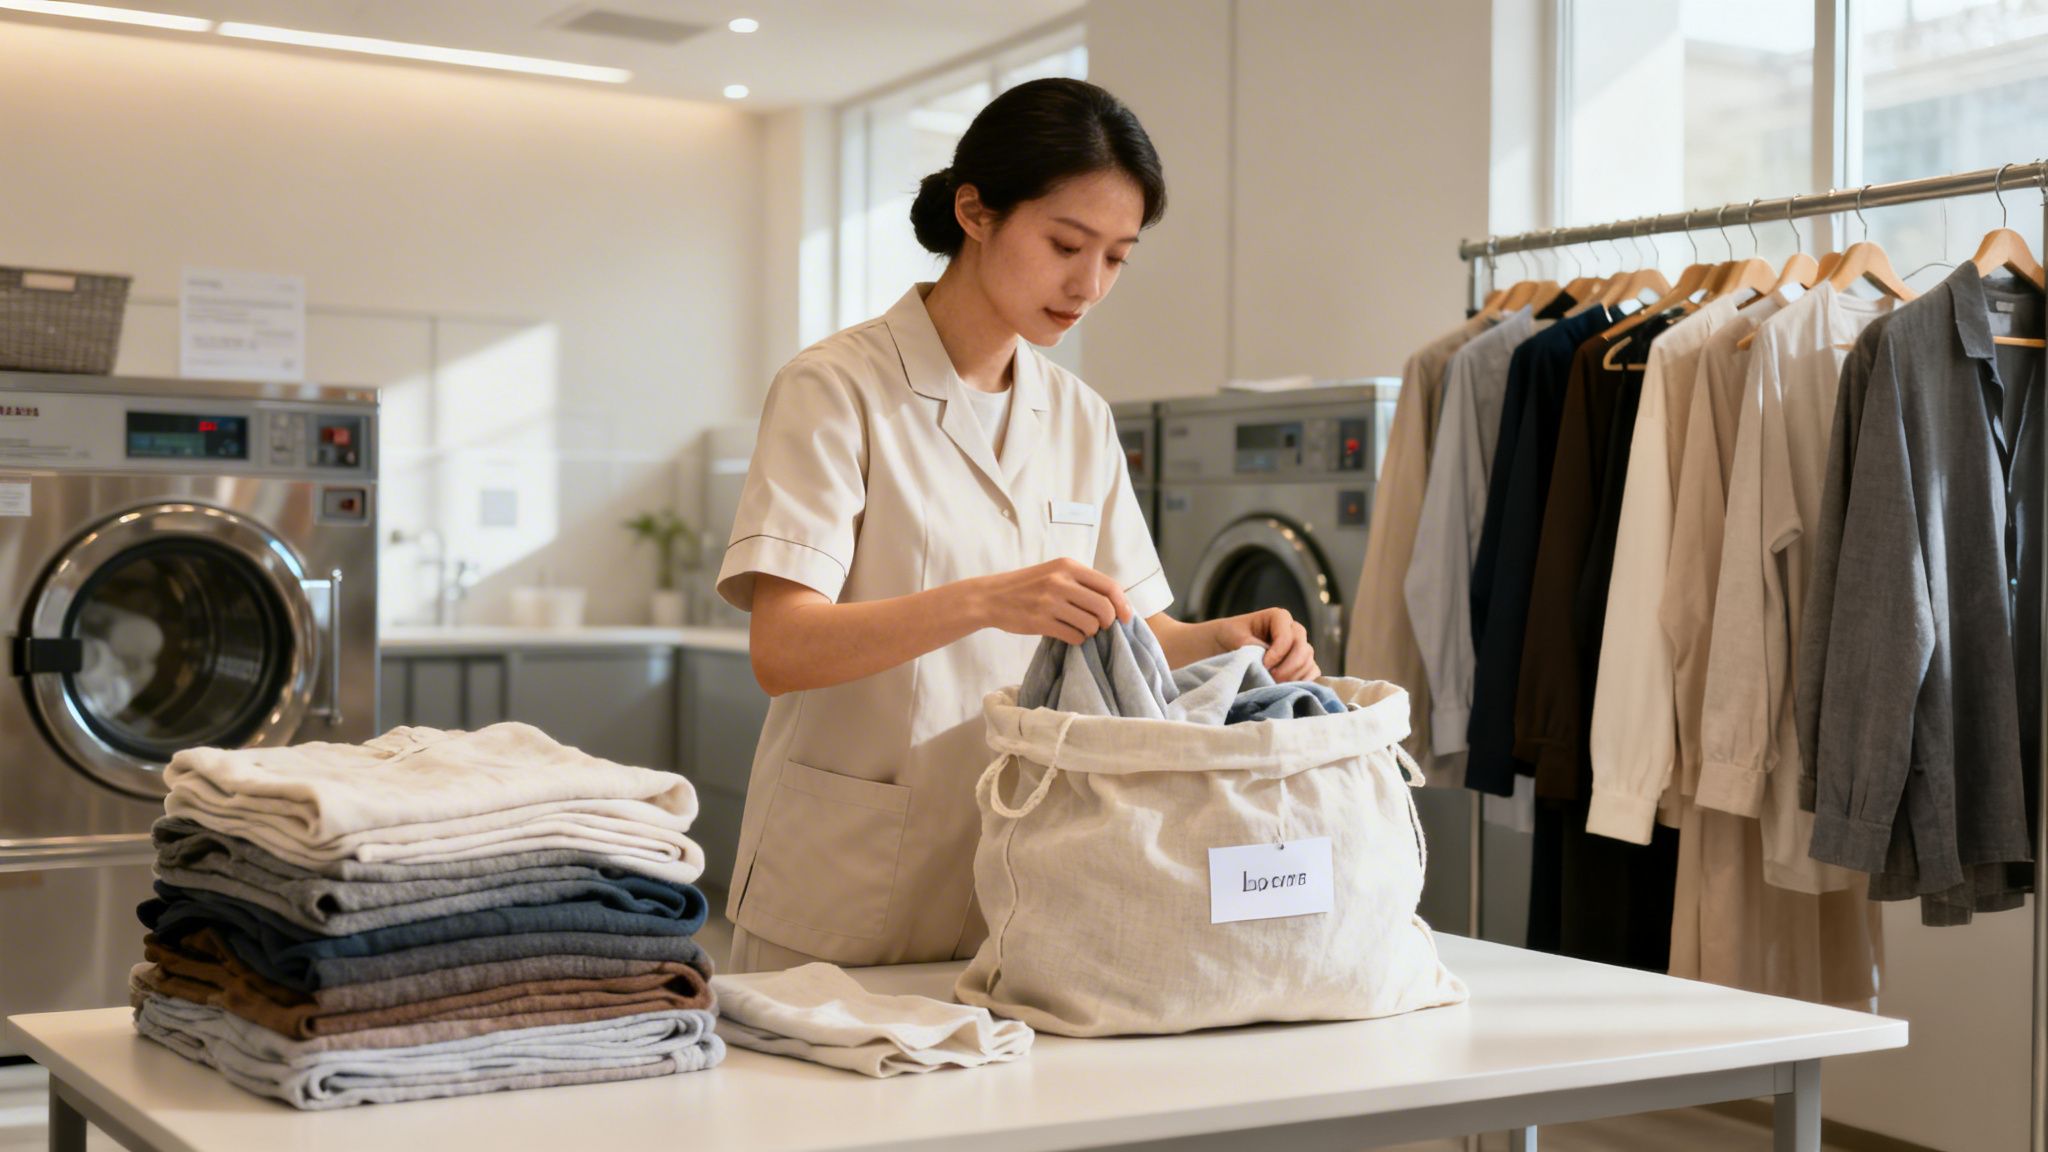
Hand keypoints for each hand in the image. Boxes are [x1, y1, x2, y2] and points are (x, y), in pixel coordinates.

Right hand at [973, 558, 1132, 643]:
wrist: (991, 597)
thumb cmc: (1027, 586)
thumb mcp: (1054, 572)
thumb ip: (1080, 582)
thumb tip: (1114, 602)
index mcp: (1067, 566)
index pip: (1109, 585)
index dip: (1123, 604)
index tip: (1126, 617)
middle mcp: (1060, 581)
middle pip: (1104, 607)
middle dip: (1108, 622)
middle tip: (1101, 626)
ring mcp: (1050, 602)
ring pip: (1090, 625)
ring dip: (1090, 632)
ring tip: (1081, 630)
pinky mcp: (1040, 622)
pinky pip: (1074, 636)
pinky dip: (1077, 639)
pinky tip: (1069, 635)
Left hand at [1215, 607, 1319, 681]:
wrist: (1226, 646)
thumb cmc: (1230, 636)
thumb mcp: (1234, 636)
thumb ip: (1251, 645)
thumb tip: (1267, 659)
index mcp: (1278, 617)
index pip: (1288, 635)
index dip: (1278, 652)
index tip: (1264, 665)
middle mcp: (1293, 630)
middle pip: (1303, 648)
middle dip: (1288, 667)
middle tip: (1271, 679)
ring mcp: (1300, 647)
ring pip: (1308, 662)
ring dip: (1293, 677)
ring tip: (1274, 685)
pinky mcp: (1302, 663)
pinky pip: (1312, 673)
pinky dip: (1303, 682)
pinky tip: (1286, 688)